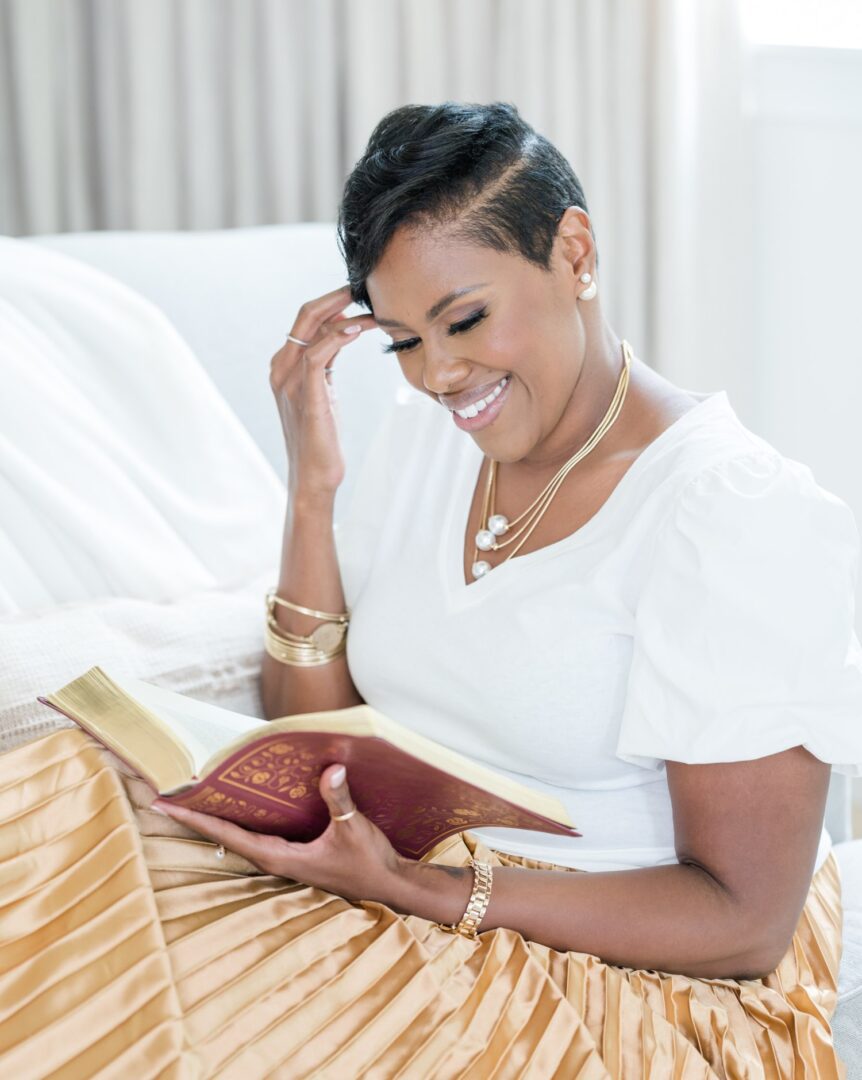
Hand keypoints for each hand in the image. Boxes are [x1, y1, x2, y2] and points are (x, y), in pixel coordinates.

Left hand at [151, 763, 410, 907]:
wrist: (389, 885)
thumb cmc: (369, 862)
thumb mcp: (354, 828)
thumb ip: (339, 799)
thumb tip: (331, 768)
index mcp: (281, 857)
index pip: (229, 835)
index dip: (197, 820)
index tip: (167, 806)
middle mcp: (276, 859)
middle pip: (227, 835)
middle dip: (199, 817)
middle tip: (168, 797)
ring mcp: (286, 858)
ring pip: (243, 835)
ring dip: (219, 818)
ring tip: (194, 797)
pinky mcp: (297, 853)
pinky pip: (261, 833)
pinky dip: (245, 819)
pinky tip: (242, 804)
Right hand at [270, 284, 378, 504]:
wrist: (314, 476)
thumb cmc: (322, 436)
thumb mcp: (324, 391)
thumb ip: (326, 361)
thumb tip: (343, 331)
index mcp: (284, 366)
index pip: (306, 320)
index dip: (332, 302)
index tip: (359, 293)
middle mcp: (281, 369)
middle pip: (305, 316)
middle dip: (335, 297)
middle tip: (365, 287)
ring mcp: (290, 382)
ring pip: (311, 329)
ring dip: (343, 313)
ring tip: (371, 307)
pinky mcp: (307, 396)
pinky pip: (317, 355)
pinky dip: (337, 337)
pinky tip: (358, 329)